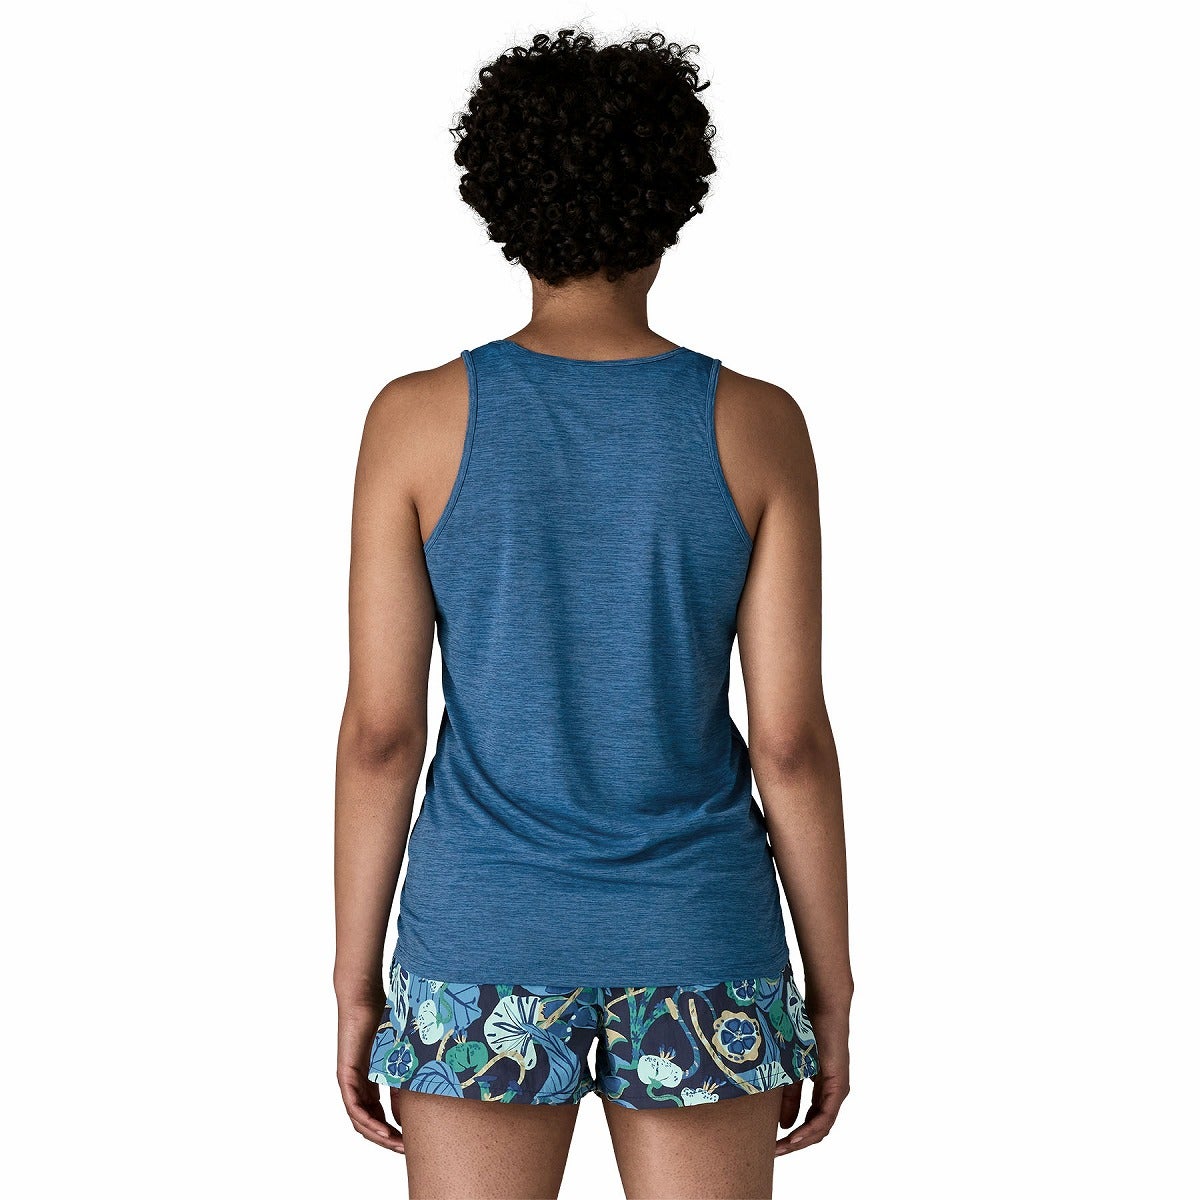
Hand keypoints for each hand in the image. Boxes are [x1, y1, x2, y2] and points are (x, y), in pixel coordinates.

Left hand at [336, 992, 404, 1152]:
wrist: (365, 999)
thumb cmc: (383, 1019)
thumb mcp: (401, 1054)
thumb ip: (405, 1075)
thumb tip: (419, 1098)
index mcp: (369, 1082)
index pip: (377, 1115)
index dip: (392, 1130)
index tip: (409, 1139)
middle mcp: (357, 1086)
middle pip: (368, 1123)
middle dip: (387, 1138)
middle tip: (405, 1150)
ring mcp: (350, 1082)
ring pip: (360, 1120)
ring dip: (378, 1135)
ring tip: (396, 1145)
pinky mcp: (346, 1075)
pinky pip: (354, 1107)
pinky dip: (367, 1121)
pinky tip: (381, 1129)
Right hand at [775, 1011, 849, 1154]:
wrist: (823, 1010)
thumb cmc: (806, 1032)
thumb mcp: (790, 1069)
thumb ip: (789, 1096)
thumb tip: (784, 1124)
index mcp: (823, 1091)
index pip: (810, 1122)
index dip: (793, 1137)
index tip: (772, 1145)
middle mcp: (833, 1095)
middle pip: (816, 1130)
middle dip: (794, 1144)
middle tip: (774, 1153)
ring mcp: (838, 1091)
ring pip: (822, 1127)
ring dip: (802, 1141)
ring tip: (782, 1148)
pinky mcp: (839, 1086)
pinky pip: (826, 1116)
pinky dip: (810, 1129)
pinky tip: (795, 1136)